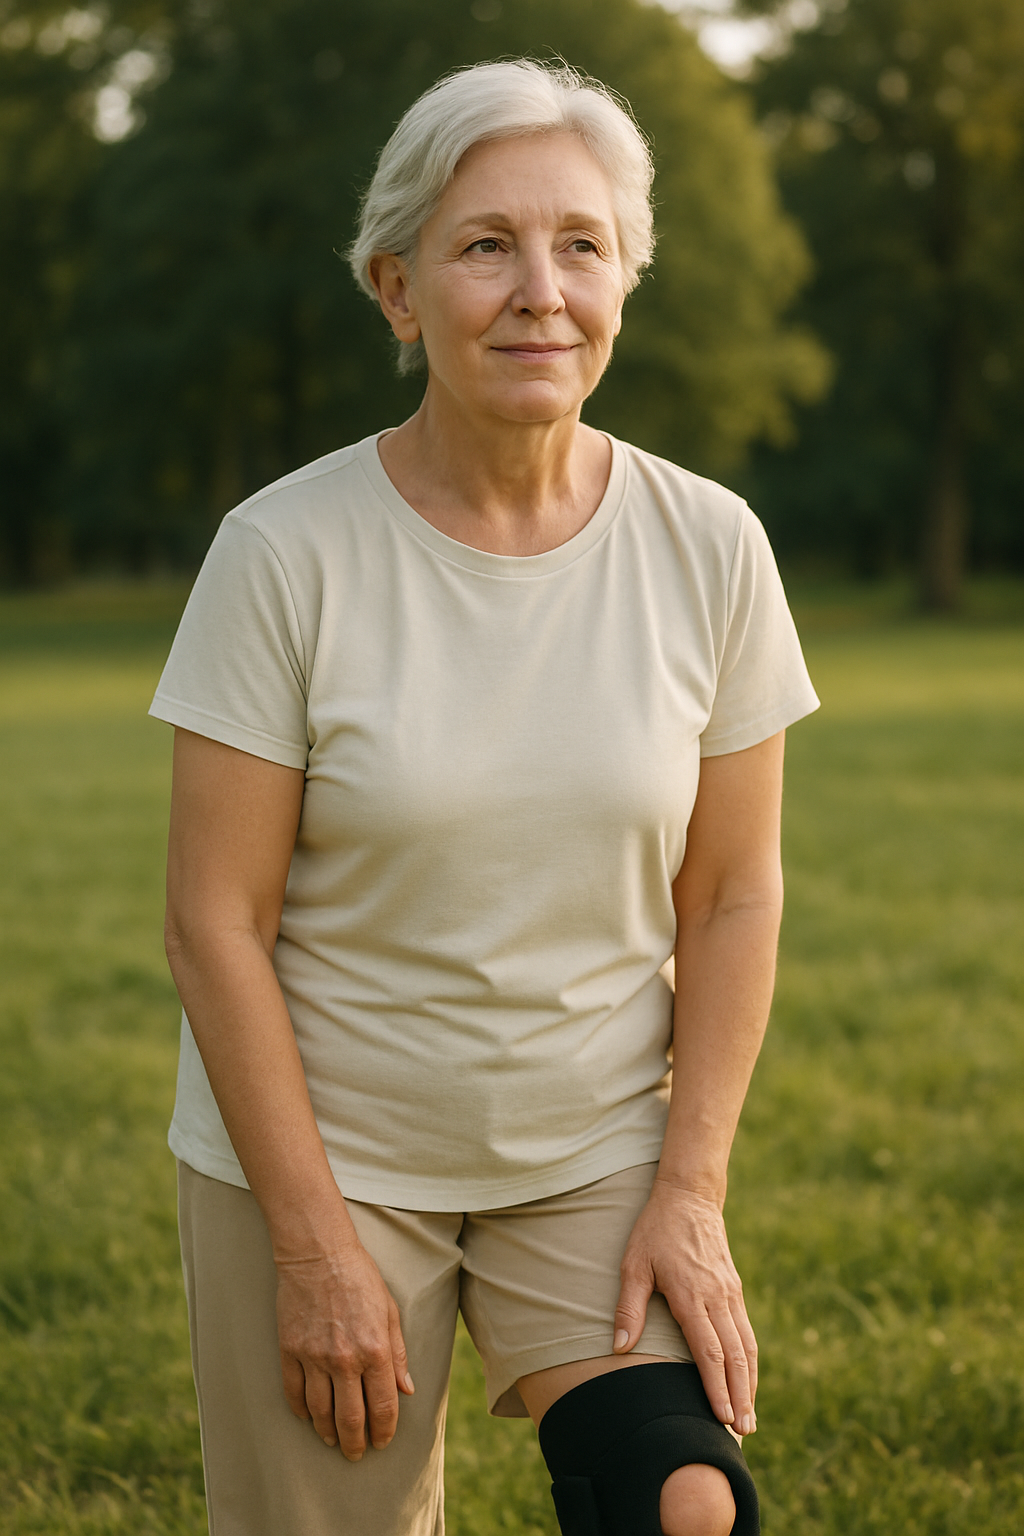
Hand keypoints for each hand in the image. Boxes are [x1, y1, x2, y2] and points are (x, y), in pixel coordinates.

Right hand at [275, 1234, 414, 1459]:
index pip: (382, 1406)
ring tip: (333, 1441)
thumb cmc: (359, 1277)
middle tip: (357, 1454)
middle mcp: (345, 1359)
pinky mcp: (290, 1350)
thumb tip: (406, 1389)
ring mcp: (314, 1357)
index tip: (382, 1442)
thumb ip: (397, 1353)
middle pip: (350, 1418)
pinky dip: (301, 1411)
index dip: (384, 1431)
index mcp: (375, 1349)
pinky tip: (308, 1417)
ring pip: (320, 1412)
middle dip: (356, 1443)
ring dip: (328, 1433)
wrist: (318, 1253)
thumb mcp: (390, 1310)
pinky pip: (294, 1392)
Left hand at [613, 1178, 757, 1435]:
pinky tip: (746, 1382)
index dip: (716, 1386)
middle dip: (740, 1396)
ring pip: (746, 1346)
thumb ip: (628, 1307)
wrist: (689, 1196)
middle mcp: (717, 1296)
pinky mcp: (735, 1289)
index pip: (708, 1349)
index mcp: (692, 1293)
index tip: (722, 1417)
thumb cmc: (655, 1231)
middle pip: (734, 1355)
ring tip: (748, 1418)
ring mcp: (730, 1293)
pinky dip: (749, 1362)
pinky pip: (746, 1332)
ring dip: (749, 1383)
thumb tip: (617, 1348)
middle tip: (743, 1432)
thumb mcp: (634, 1263)